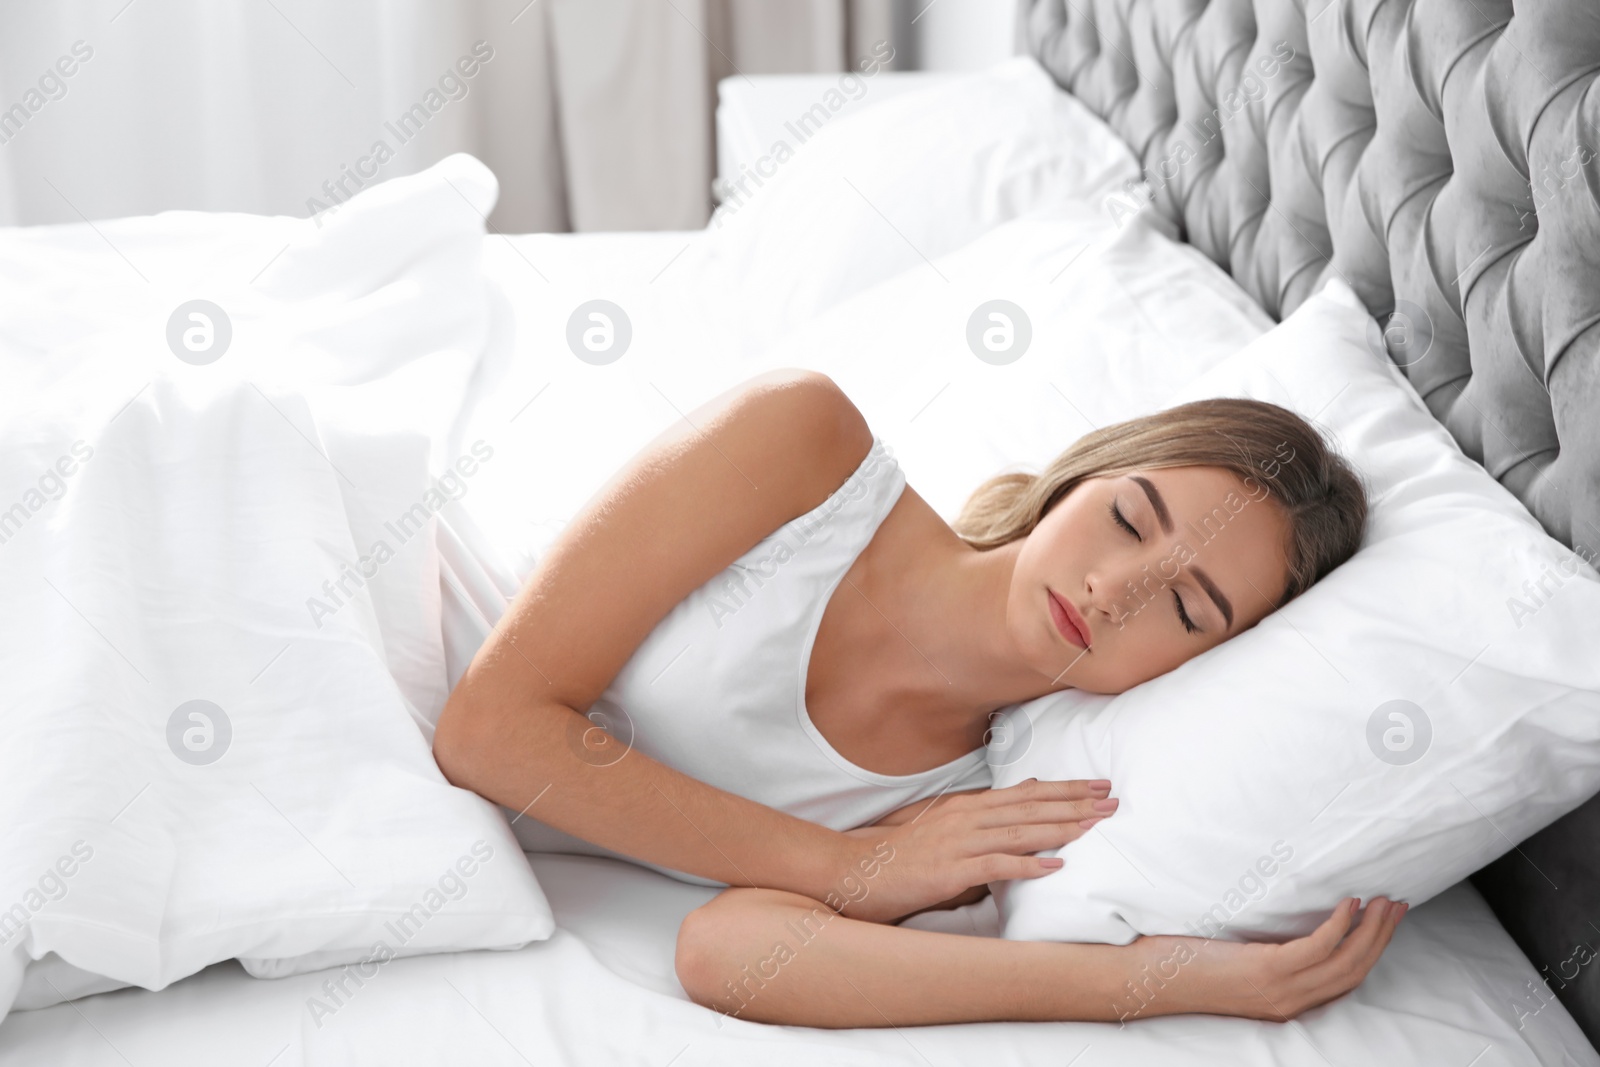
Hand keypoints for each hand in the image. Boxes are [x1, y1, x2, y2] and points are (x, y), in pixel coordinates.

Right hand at [831, 778, 1115, 924]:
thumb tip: (1024, 795)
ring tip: (1095, 825)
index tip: (1098, 785)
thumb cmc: (904, 855)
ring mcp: (958, 843)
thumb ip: (984, 813)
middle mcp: (967, 817)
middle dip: (1074, 802)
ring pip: (1019, 831)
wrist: (859, 870)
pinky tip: (1053, 865)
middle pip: (1030, 807)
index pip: (1026, 793)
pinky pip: (995, 865)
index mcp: (968, 806)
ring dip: (1060, 828)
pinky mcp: (950, 870)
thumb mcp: (946, 824)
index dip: (1065, 788)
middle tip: (1112, 799)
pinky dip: (1026, 864)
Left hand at [1122, 896, 1406, 1021]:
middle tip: (1398, 906)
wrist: (1149, 979)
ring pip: (1345, 960)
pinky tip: (1348, 903)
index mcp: (1287, 1000)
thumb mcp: (1236, 961)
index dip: (1372, 950)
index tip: (1386, 922)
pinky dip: (1339, 925)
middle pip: (1355, 970)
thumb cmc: (1184, 964)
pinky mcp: (1266, 971)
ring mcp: (1280, 988)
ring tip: (1385, 901)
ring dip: (1371, 928)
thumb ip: (1265, 952)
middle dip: (1382, 936)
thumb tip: (1284, 917)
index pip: (1345, 980)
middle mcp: (1290, 1000)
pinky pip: (1316, 947)